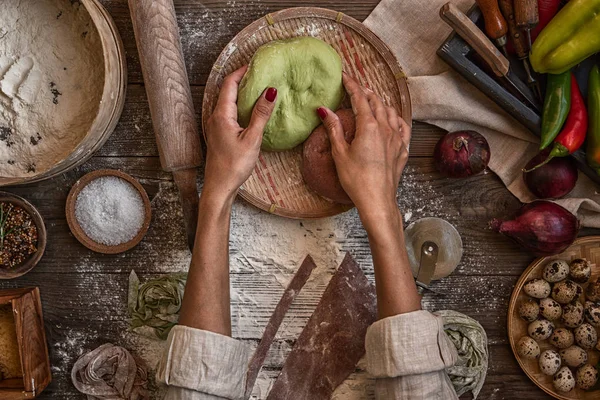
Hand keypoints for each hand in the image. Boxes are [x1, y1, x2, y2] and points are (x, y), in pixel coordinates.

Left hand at [203, 66, 277, 200]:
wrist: (219, 187)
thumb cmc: (234, 166)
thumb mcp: (252, 139)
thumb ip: (261, 114)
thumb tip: (270, 91)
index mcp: (222, 115)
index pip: (230, 84)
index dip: (242, 71)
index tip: (256, 64)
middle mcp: (215, 117)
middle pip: (227, 90)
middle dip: (243, 80)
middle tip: (260, 73)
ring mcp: (215, 125)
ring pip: (228, 102)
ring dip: (242, 93)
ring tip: (258, 88)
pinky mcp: (218, 134)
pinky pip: (228, 112)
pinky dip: (240, 105)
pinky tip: (251, 110)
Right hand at [317, 73, 410, 217]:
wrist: (377, 200)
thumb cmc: (356, 179)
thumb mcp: (340, 153)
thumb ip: (334, 128)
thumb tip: (324, 109)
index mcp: (368, 126)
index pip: (360, 98)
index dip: (351, 85)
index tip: (344, 76)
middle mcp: (385, 128)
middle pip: (377, 101)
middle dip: (366, 92)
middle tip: (356, 87)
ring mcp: (397, 138)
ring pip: (391, 112)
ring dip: (381, 103)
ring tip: (372, 101)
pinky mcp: (402, 150)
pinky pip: (402, 127)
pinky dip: (396, 118)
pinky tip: (392, 120)